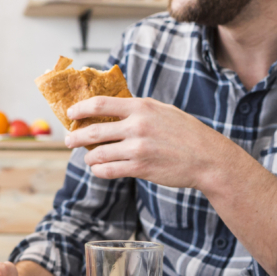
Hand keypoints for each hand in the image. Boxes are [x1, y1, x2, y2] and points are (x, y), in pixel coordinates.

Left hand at [63, 96, 237, 189]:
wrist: (208, 158)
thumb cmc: (186, 133)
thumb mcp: (162, 111)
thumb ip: (137, 109)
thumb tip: (110, 109)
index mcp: (141, 107)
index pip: (100, 104)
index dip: (80, 109)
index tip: (70, 114)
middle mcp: (137, 126)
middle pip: (93, 131)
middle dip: (75, 137)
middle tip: (68, 140)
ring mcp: (138, 148)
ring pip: (98, 154)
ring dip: (89, 157)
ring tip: (88, 158)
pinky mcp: (141, 168)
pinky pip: (109, 171)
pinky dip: (99, 170)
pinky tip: (99, 169)